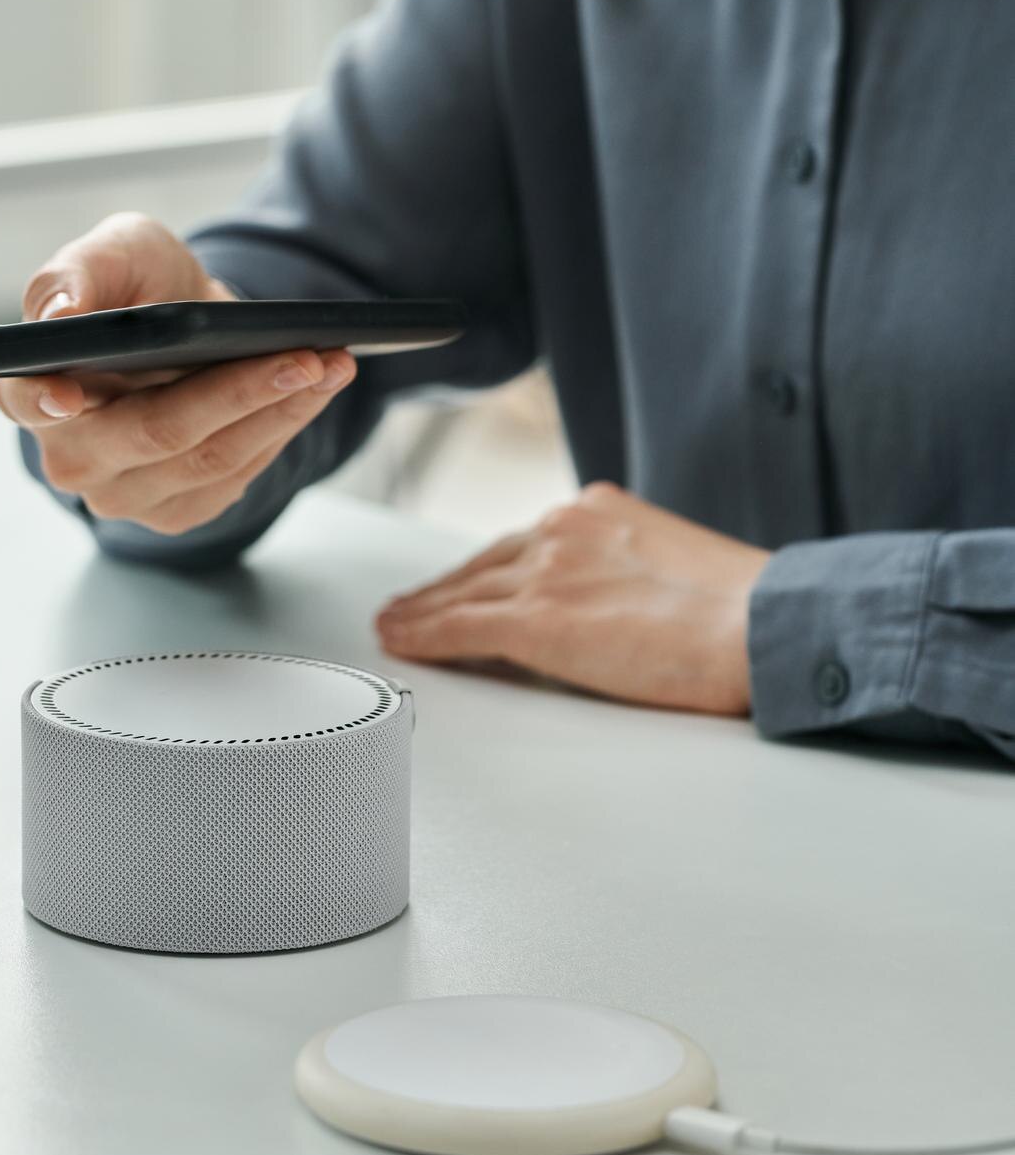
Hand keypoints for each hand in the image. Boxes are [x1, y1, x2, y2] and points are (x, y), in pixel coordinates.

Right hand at [0, 212, 355, 535]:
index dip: (48, 399)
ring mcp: (121, 495)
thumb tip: (63, 312)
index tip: (71, 392)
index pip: (28, 401)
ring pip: (209, 460)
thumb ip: (76, 273)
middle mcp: (69, 456)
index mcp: (30, 391)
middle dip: (238, 392)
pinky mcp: (175, 511)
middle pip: (155, 433)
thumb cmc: (140, 288)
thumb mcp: (115, 252)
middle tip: (305, 356)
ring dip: (280, 410)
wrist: (187, 328)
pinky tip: (313, 393)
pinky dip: (282, 431)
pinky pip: (236, 478)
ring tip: (330, 364)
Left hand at [376, 482, 771, 716]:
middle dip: (444, 588)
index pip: (526, 544)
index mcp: (600, 511)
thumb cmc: (744, 612)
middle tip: (410, 605)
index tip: (467, 583)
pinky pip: (461, 628)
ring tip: (393, 626)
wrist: (760, 623)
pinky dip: (425, 636)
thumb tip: (623, 606)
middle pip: (485, 564)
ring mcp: (546, 571)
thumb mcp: (678, 568)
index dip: (488, 570)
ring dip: (421, 612)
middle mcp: (564, 530)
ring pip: (463, 593)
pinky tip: (402, 643)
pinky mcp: (536, 619)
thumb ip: (633, 573)